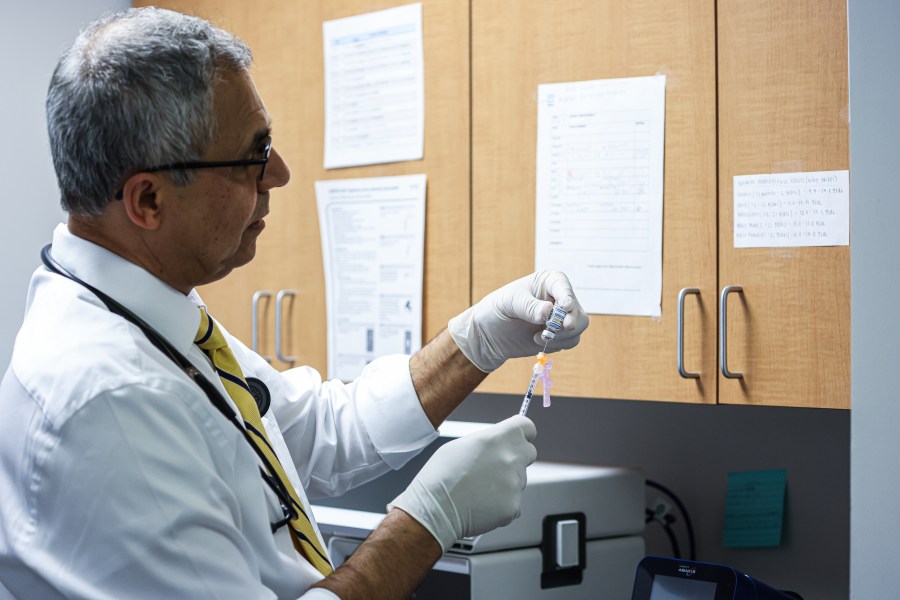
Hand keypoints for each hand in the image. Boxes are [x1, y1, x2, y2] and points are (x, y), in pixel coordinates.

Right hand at [387, 415, 537, 551]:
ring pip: (519, 480)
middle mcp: (510, 458)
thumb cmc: (441, 477)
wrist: (434, 509)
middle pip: (528, 453)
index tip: (520, 438)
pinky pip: (514, 503)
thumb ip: (488, 441)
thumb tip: (498, 443)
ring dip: (506, 483)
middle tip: (495, 467)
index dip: (523, 433)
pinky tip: (482, 504)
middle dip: (516, 458)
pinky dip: (501, 504)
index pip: (527, 427)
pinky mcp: (513, 506)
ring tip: (480, 489)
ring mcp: (514, 484)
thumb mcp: (460, 445)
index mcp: (497, 438)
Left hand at [447, 270, 588, 371]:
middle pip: (577, 310)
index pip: (563, 285)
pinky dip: (559, 344)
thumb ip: (528, 307)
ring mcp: (561, 317)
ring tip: (538, 337)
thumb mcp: (509, 303)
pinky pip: (571, 341)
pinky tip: (537, 341)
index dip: (567, 296)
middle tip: (554, 328)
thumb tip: (548, 312)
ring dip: (562, 335)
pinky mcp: (560, 335)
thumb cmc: (497, 309)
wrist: (489, 334)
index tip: (564, 307)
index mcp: (549, 281)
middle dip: (569, 322)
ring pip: (578, 327)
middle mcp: (559, 297)